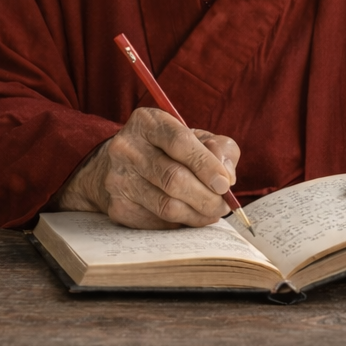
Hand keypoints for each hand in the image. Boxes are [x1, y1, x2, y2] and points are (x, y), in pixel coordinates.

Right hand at [56, 107, 239, 230]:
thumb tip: (227, 177)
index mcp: (148, 122)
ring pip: (167, 205)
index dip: (206, 165)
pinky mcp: (118, 207)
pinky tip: (189, 216)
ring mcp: (118, 179)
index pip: (179, 142)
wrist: (120, 167)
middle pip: (173, 178)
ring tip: (211, 212)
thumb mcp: (195, 137)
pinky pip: (158, 222)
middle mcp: (127, 148)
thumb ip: (219, 149)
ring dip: (197, 214)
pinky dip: (180, 223)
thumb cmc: (167, 150)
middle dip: (206, 197)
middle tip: (223, 205)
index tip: (225, 184)